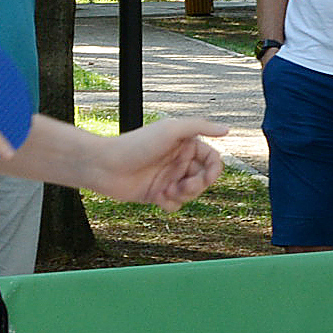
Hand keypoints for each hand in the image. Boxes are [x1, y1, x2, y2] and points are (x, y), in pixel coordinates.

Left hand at [88, 117, 227, 210]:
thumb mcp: (171, 130)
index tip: (206, 176)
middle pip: (204, 179)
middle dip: (197, 185)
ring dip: (183, 196)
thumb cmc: (136, 144)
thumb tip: (227, 129)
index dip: (213, 170)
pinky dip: (169, 204)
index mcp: (185, 144)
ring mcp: (169, 178)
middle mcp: (178, 161)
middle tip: (183, 186)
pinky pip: (175, 205)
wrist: (105, 166)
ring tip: (166, 192)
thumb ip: (201, 127)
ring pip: (191, 194)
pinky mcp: (158, 195)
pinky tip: (156, 198)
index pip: (212, 159)